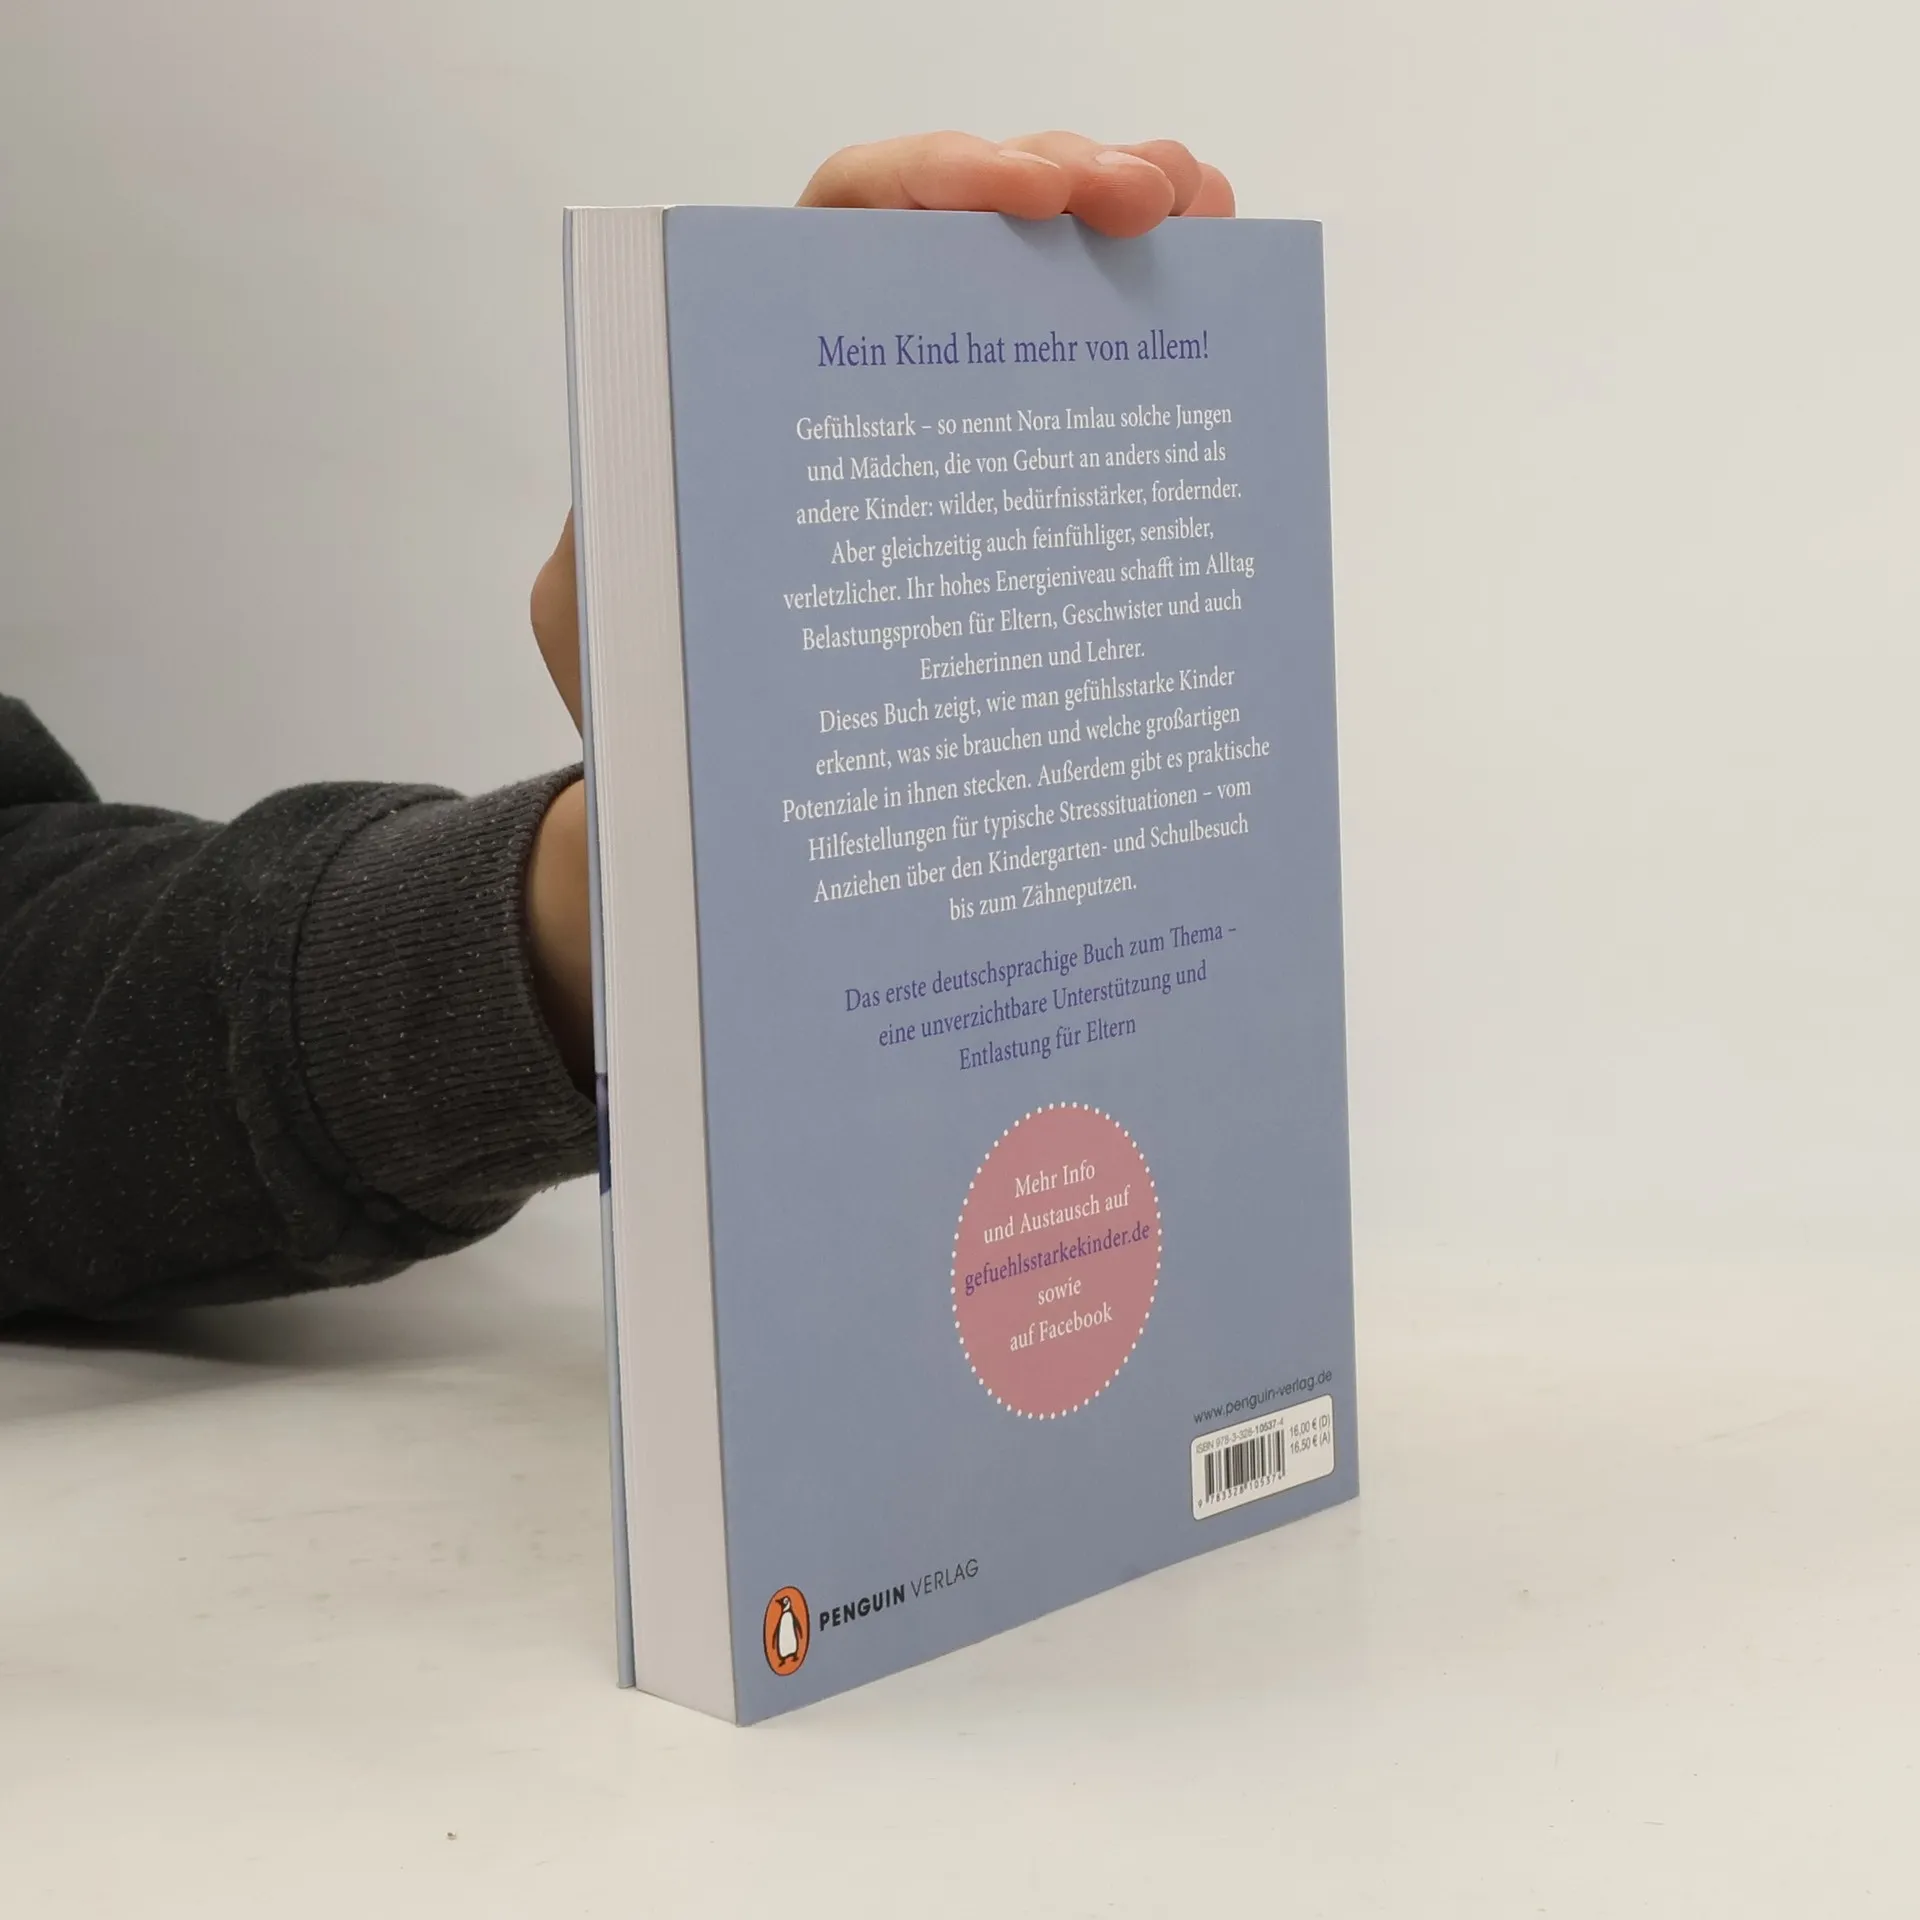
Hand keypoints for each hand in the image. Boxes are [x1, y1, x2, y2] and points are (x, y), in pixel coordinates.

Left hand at [524, 130, 1234, 1078]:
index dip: (934, 182)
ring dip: (1129, 224)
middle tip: (1152, 204)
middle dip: (1069, 182)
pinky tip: (1218, 306)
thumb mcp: (615, 623)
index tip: (1021, 198)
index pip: (844, 223)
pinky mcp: (1001, 493)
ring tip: (1208, 217)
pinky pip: (1079, 388)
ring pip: (1039, 282)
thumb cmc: (661, 705)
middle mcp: (859, 375)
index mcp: (757, 367)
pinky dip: (1147, 332)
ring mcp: (940, 423)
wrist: (715, 799)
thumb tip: (662, 519)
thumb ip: (620, 551)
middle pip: (967, 223)